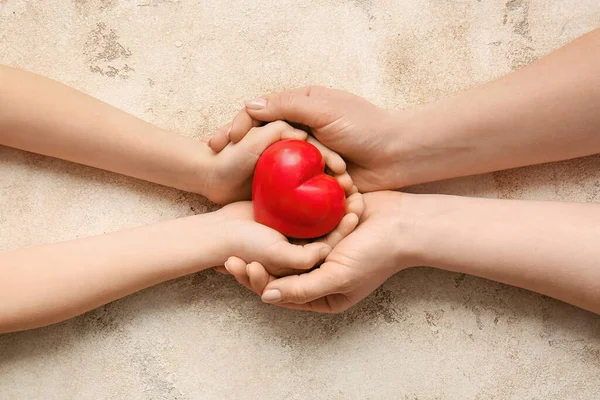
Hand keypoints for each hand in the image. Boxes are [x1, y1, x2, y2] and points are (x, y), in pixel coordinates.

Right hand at [207, 86, 403, 191]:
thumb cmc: (363, 126)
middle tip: (211, 155)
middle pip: (260, 136)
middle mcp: (300, 131)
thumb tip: (250, 103)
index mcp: (301, 108)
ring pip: (270, 159)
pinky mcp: (314, 177)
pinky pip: (288, 180)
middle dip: (235, 144)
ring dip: (248, 165)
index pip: (260, 113)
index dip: (237, 124)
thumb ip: (288, 105)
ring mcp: (306, 155)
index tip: (218, 141)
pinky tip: (251, 193)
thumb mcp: (324, 108)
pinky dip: (272, 185)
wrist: (396, 156)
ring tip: (223, 177)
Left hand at [224, 191, 420, 311]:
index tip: (244, 265)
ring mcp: (317, 252)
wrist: (403, 222)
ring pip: (282, 253)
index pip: (281, 294)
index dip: (258, 282)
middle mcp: (316, 276)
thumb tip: (266, 298)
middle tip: (229, 256)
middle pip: (277, 274)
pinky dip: (278, 230)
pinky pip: (294, 232)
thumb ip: (302, 289)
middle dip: (254, 265)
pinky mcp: (319, 230)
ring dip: (262, 247)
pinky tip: (257, 220)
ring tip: (236, 239)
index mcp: (321, 296)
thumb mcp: (338, 277)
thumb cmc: (375, 255)